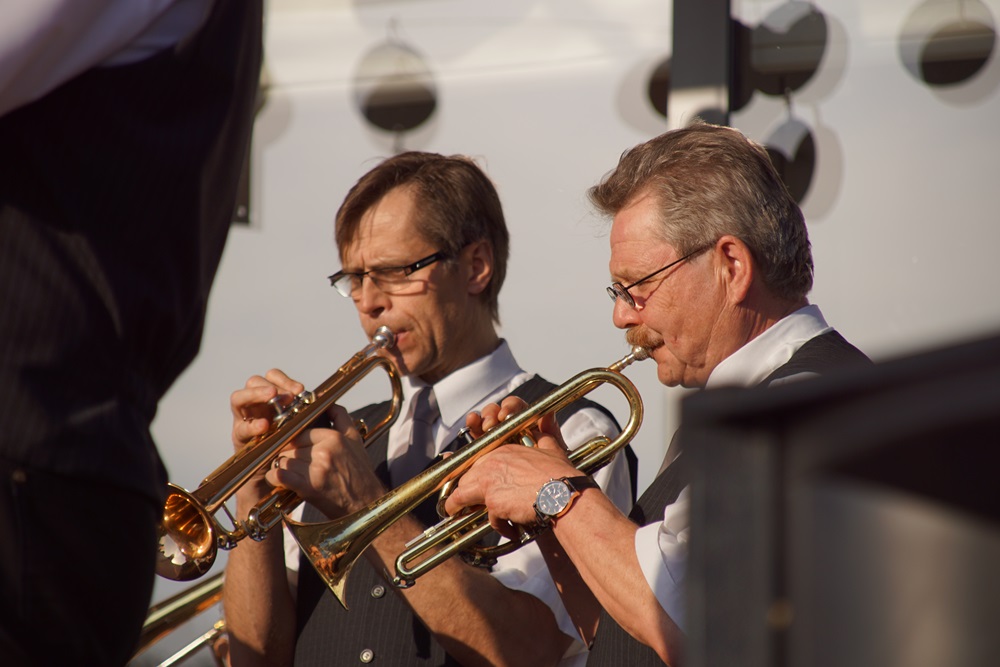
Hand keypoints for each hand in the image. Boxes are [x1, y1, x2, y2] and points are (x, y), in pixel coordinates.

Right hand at [228, 369, 306, 501]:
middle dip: (269, 384)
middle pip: (254, 382)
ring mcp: (245, 421)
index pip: (273, 378)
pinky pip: (240, 428)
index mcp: (273, 401)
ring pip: (239, 399)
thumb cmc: (298, 452)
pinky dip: (252, 425)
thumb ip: (313, 415)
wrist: (283, 483)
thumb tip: (329, 401)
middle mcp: (257, 407)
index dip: (285, 380)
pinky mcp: (239, 440)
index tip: (300, 390)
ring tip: (271, 397)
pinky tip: (264, 426)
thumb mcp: (308, 430)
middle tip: (284, 394)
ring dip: (255, 395)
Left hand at [264, 403, 385, 517]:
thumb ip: (341, 418)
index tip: (292, 448)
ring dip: (282, 467)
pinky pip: (280, 475)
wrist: (366, 504)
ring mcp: (316, 469)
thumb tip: (328, 404)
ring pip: (284, 459)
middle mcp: (325, 451)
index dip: (294, 441)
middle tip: (292, 464)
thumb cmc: (360, 474)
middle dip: (288, 454)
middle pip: (290, 446)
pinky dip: (275, 478)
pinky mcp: (309, 487)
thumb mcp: (356, 440)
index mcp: (334, 437)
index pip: (300, 431)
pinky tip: (278, 480)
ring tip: (288, 473)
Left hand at [446, 398, 577, 538]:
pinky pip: (490, 520)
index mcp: (503, 451)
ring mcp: (490, 484)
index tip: (466, 483)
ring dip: (459, 507)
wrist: (562, 493)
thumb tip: (546, 420)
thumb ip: (544, 436)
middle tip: (460, 504)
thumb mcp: (551, 449)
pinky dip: (500, 527)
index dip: (471, 474)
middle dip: (462, 492)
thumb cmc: (560, 474)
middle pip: (465, 478)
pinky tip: (510, 530)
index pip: (477, 462)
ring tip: (456, 514)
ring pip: (462, 497)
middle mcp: (492, 464)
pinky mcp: (493, 503)